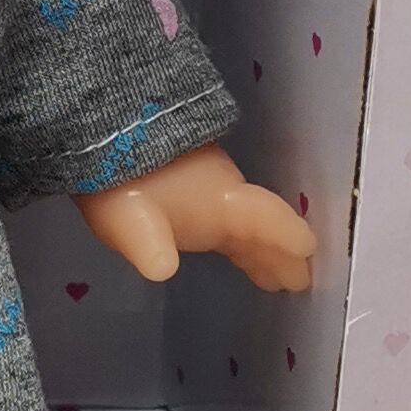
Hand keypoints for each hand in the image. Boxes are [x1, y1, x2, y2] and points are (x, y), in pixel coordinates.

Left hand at [77, 142, 313, 295]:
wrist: (100, 129)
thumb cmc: (119, 180)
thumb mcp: (128, 215)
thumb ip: (147, 242)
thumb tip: (161, 268)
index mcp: (220, 201)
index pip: (265, 218)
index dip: (287, 236)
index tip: (310, 251)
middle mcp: (223, 193)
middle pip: (260, 225)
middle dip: (279, 253)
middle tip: (299, 281)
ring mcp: (207, 188)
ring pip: (244, 222)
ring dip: (260, 248)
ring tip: (273, 276)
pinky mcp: (188, 188)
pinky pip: (227, 218)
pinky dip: (239, 238)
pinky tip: (234, 248)